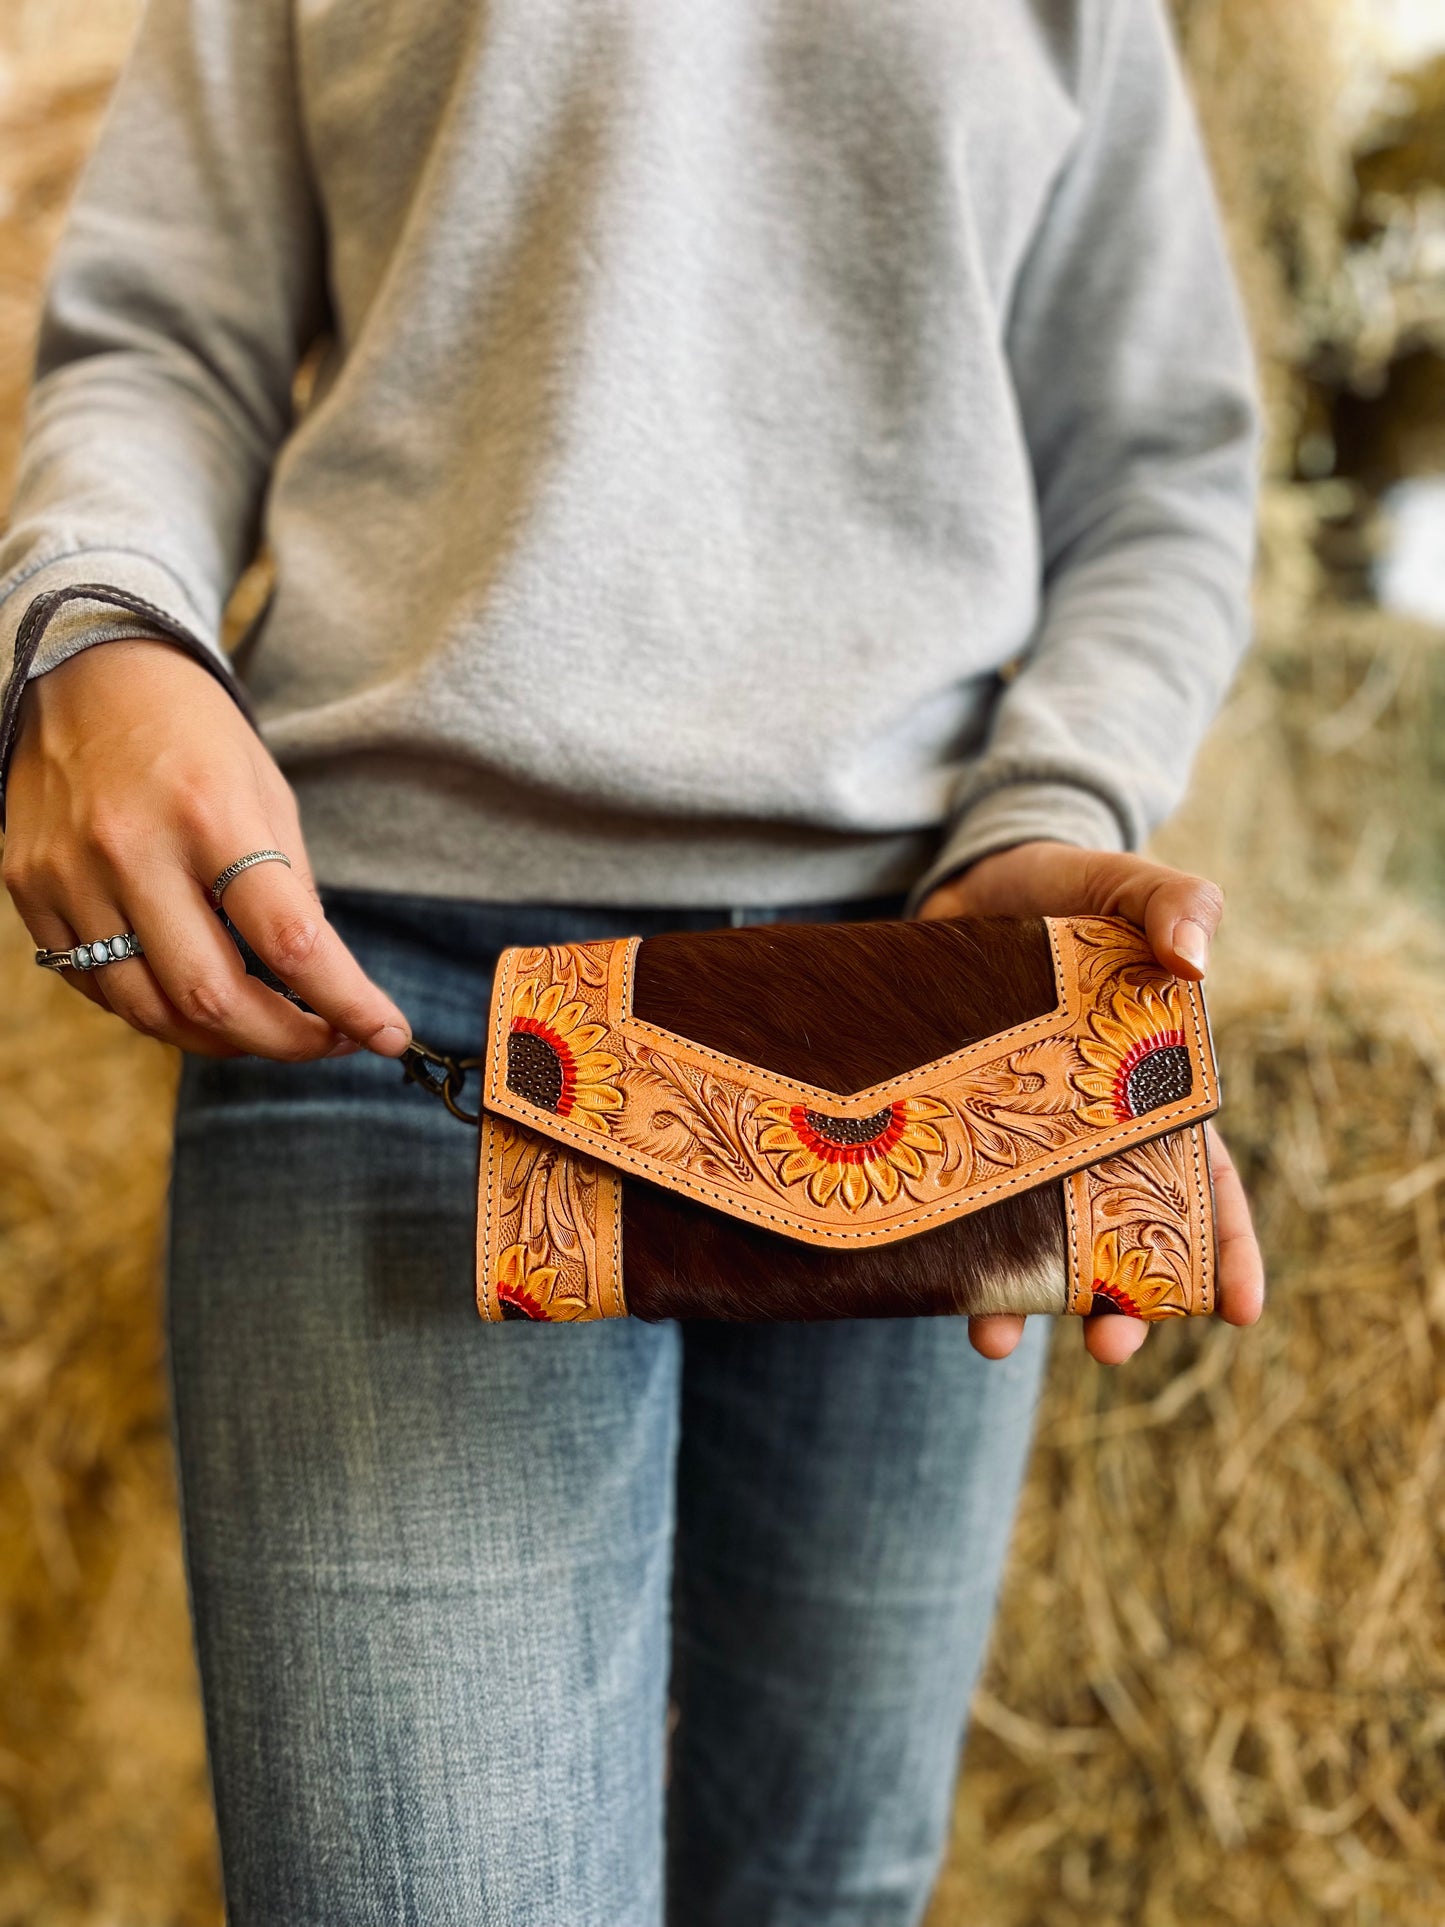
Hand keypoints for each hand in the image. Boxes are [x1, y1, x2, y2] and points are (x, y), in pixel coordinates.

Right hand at [2, 639, 411, 1060]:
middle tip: (328, 1042)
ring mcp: (71, 876)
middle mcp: (132, 850)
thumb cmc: (194, 734)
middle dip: (284, 1041)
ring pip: (149, 1010)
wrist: (86, 673)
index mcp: (211, 813)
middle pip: (212, 996)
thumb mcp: (266, 793)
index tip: (387, 1035)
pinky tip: (193, 997)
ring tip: (266, 1028)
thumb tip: (319, 985)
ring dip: (221, 1040)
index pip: (289, 939)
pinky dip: (155, 1010)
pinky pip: (95, 987)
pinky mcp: (31, 891)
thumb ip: (289, 890)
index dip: (345, 1002)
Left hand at [916, 840, 1263, 1363]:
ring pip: (1027, 1243)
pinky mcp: (947, 1136)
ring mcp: (1014, 1142)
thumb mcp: (1121, 885)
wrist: (962, 885)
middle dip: (1124, 1306)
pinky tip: (927, 1289)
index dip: (1225, 1249)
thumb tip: (1196, 958)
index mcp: (1153, 1095)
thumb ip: (1173, 903)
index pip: (1205, 1186)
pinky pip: (948, 1207)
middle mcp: (1088, 1137)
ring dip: (1020, 1303)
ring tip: (997, 1343)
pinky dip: (941, 1254)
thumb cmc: (1064, 888)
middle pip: (1119, 1241)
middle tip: (1115, 1348)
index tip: (1239, 1310)